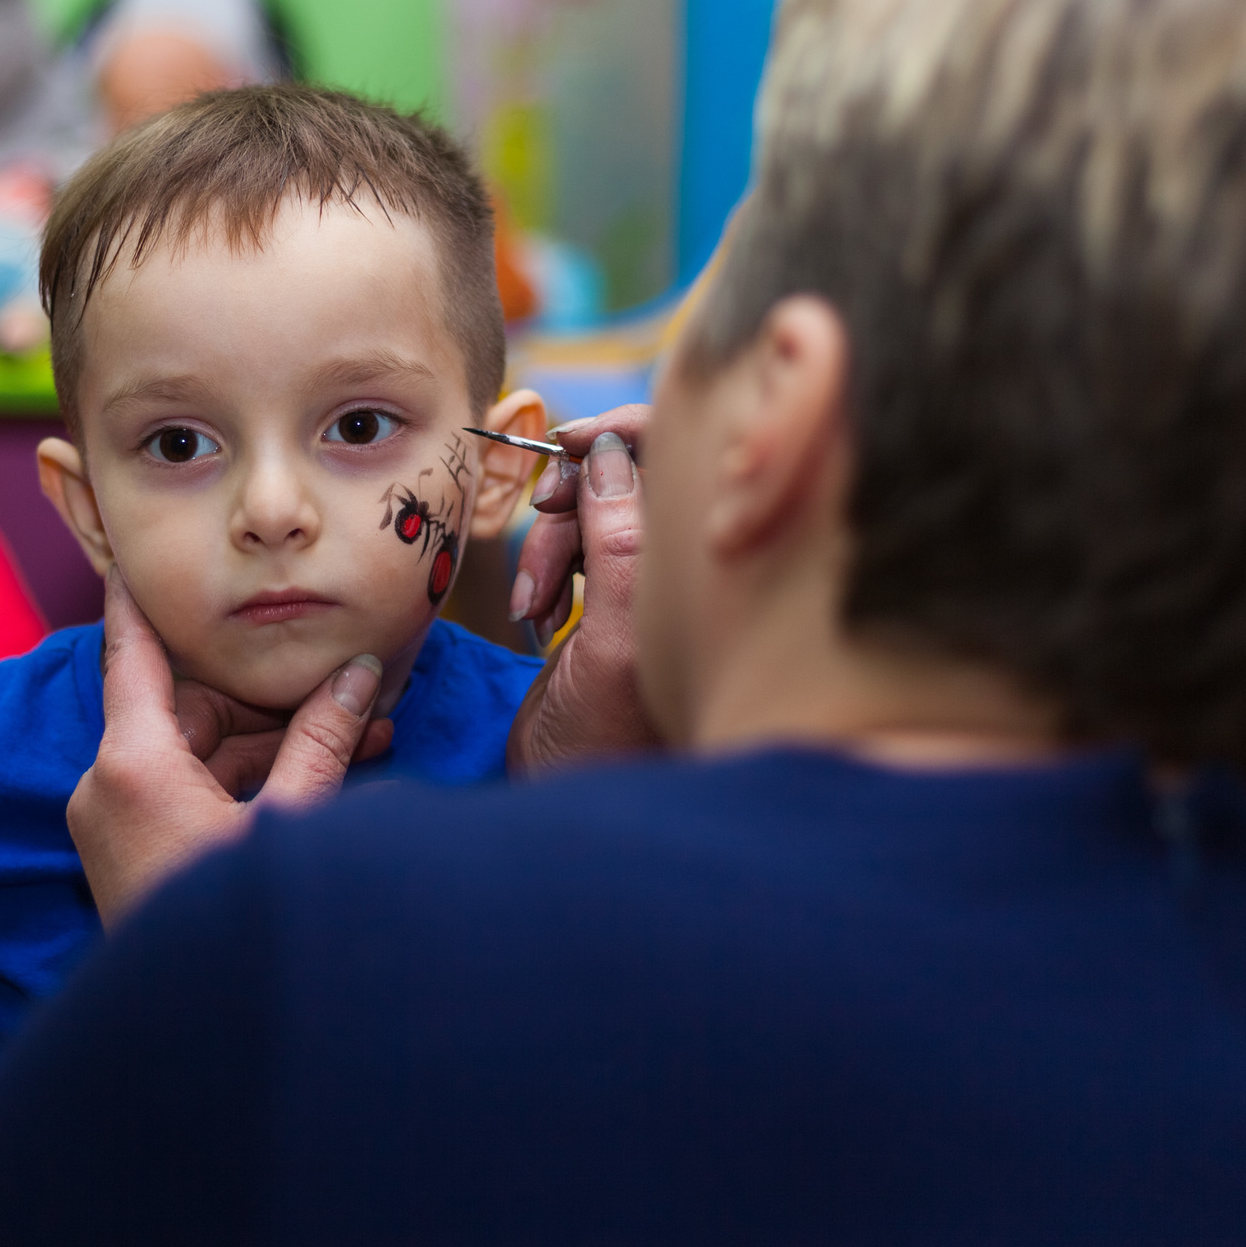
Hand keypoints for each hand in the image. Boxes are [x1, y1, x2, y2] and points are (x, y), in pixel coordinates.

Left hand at [68, 570, 393, 926]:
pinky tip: (319, 774)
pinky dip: (246, 779)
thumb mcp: (289, 821)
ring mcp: (115, 822)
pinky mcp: (132, 853)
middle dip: (270, 697)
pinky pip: (189, 790)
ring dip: (272, 742)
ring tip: (363, 733)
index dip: (135, 599)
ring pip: (198, 752)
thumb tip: (360, 673)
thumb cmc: (234, 920)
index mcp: (131, 765)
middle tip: (347, 685)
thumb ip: (323, 741)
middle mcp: (107, 785)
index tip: (128, 552)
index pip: (132, 653)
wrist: (196, 1032)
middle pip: (189, 707)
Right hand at [507, 406, 662, 772]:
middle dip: (578, 499)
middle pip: (634, 484)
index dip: (631, 438)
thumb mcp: (612, 641)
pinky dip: (547, 572)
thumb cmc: (608, 746)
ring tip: (534, 602)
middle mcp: (688, 577)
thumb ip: (621, 545)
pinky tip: (534, 614)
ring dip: (553, 545)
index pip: (686, 469)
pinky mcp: (613, 608)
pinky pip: (577, 554)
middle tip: (545, 513)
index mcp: (712, 578)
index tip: (574, 439)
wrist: (568, 808)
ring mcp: (651, 592)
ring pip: (598, 516)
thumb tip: (614, 454)